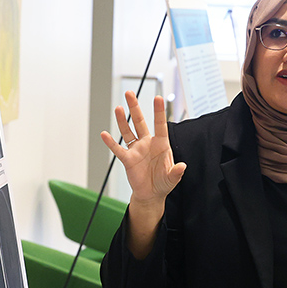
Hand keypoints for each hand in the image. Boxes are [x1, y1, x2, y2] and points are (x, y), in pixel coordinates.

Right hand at [101, 91, 186, 205]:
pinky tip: (104, 134)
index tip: (157, 97)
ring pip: (128, 131)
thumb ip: (176, 172)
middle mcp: (147, 143)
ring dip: (122, 120)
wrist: (151, 194)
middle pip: (140, 122)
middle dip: (135, 107)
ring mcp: (137, 150)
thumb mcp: (172, 178)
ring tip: (118, 108)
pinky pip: (118, 149)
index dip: (159, 112)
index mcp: (161, 144)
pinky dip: (111, 143)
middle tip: (129, 93)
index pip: (160, 125)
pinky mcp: (128, 159)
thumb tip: (182, 166)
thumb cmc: (163, 183)